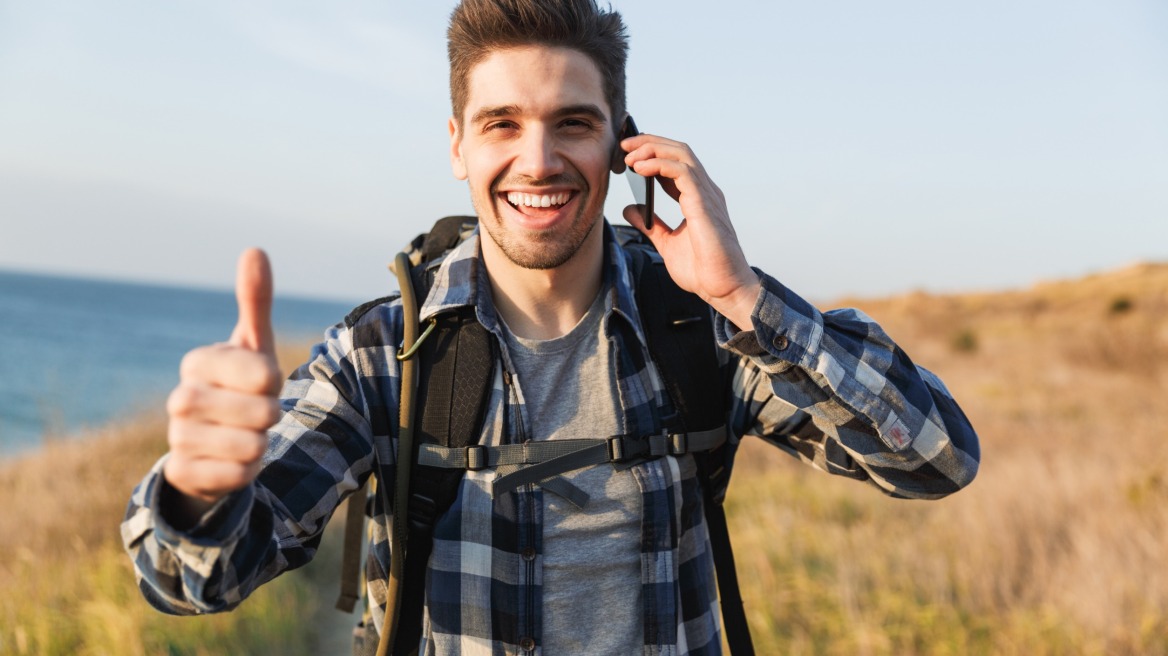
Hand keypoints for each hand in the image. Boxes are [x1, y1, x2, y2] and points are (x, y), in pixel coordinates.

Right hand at [162, 249, 281, 518]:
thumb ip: (254, 301)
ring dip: (263, 444)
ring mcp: (178, 437)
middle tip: (263, 413)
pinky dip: (247, 472)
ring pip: (248, 447)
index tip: (267, 382)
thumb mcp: (252, 345)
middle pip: (258, 412)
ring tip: (253, 437)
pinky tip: (239, 461)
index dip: (274, 381)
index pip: (260, 371)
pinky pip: (234, 477)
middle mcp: (181, 399)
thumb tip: (255, 250)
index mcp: (199, 362)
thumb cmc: (240, 385)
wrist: (215, 443)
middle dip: (272, 415)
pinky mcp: (182, 473)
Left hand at [621, 134, 760, 329]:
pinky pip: (683, 172)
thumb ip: (651, 224)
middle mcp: (704, 191)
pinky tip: (640, 168)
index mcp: (697, 198)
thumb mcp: (667, 243)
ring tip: (630, 156)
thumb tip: (632, 208)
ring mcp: (707, 195)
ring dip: (652, 149)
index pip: (675, 162)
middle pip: (678, 150)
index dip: (652, 153)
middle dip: (650, 142)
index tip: (627, 154)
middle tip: (624, 145)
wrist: (722, 289)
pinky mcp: (705, 204)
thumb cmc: (704, 270)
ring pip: (681, 154)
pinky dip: (660, 164)